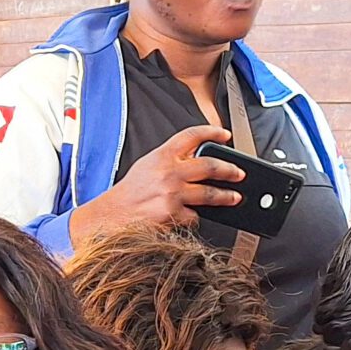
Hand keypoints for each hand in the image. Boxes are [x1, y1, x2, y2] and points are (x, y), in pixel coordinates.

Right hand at [72, 124, 245, 240]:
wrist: (111, 217)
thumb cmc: (127, 194)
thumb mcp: (147, 166)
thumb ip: (170, 161)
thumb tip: (196, 162)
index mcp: (162, 155)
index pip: (192, 136)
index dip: (212, 132)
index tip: (225, 134)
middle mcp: (169, 172)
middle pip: (210, 165)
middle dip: (230, 170)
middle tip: (239, 173)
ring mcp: (172, 194)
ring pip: (210, 194)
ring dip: (226, 196)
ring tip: (234, 197)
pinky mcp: (173, 214)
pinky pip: (194, 216)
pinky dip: (194, 217)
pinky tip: (187, 216)